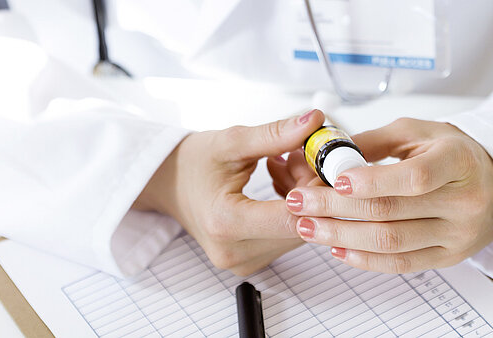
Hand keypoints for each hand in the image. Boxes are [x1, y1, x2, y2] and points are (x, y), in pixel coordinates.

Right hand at [134, 109, 324, 274]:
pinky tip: (281, 186)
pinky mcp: (250, 262)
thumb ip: (275, 134)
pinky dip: (293, 210)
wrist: (168, 184)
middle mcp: (235, 251)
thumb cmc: (193, 162)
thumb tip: (314, 121)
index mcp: (226, 223)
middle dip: (311, 189)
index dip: (316, 188)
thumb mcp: (231, 142)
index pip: (292, 216)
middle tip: (302, 156)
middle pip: (299, 226)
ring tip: (286, 166)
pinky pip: (287, 237)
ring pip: (298, 232)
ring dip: (305, 199)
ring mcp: (243, 262)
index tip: (323, 161)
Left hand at [278, 118, 492, 273]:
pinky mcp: (447, 257)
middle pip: (391, 212)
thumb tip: (324, 157)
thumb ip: (370, 143)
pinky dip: (364, 259)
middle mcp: (464, 202)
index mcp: (458, 162)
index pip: (414, 177)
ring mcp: (457, 235)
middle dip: (336, 209)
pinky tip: (336, 248)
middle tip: (300, 203)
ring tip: (307, 227)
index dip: (371, 181)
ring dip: (341, 236)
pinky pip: (400, 264)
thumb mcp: (414, 133)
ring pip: (390, 243)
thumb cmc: (449, 153)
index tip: (333, 181)